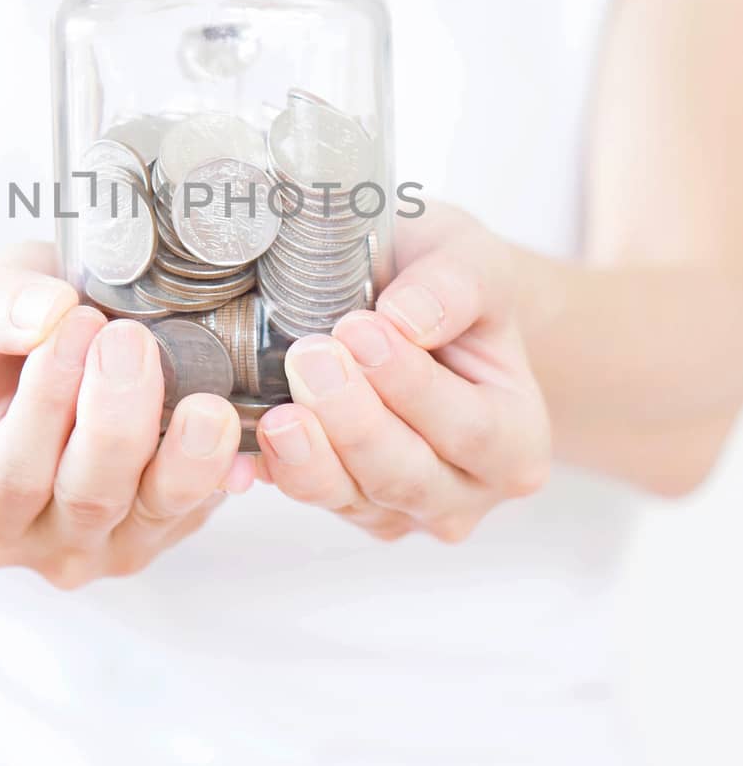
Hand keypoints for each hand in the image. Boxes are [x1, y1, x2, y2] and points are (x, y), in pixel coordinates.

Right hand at [0, 246, 251, 585]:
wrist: (38, 353)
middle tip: (131, 340)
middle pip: (90, 497)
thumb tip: (47, 313)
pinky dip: (225, 462)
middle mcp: (45, 544)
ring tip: (205, 400)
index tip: (76, 326)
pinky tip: (242, 421)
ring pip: (158, 507)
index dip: (47, 402)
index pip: (14, 473)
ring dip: (186, 455)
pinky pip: (206, 500)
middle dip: (116, 419)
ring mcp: (117, 544)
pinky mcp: (176, 526)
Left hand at [255, 206, 550, 542]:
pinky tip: (248, 443)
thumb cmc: (448, 283)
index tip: (361, 330)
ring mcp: (401, 507)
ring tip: (279, 409)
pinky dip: (275, 469)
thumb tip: (408, 318)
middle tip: (310, 357)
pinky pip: (306, 496)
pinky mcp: (344, 504)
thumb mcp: (468, 258)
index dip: (412, 386)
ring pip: (352, 497)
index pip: (470, 429)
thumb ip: (454, 284)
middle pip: (409, 476)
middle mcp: (466, 490)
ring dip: (312, 455)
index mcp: (517, 440)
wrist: (411, 301)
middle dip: (355, 420)